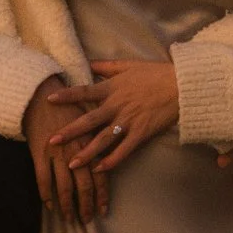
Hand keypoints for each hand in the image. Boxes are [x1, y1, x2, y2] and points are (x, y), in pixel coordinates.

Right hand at [23, 75, 108, 221]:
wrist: (41, 93)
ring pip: (64, 186)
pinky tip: (48, 205)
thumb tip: (105, 156)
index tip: (104, 210)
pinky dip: (45, 194)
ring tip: (68, 219)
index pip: (100, 175)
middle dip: (86, 205)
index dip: (102, 195)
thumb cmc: (67, 104)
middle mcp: (76, 150)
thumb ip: (98, 138)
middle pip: (84, 185)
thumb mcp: (89, 120)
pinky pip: (42, 179)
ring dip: (67, 205)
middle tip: (87, 219)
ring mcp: (57, 153)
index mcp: (91, 143)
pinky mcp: (39, 152)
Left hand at [45, 58, 179, 172]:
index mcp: (112, 88)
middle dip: (69, 132)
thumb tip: (89, 63)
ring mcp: (129, 121)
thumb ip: (107, 66)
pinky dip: (112, 160)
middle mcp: (117, 106)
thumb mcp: (129, 65)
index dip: (67, 96)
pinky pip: (124, 150)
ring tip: (71, 164)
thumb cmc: (156, 74)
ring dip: (86, 153)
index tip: (49, 100)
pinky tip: (99, 169)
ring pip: (103, 139)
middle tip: (51, 142)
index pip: (84, 92)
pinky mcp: (142, 133)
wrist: (182, 86)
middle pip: (89, 121)